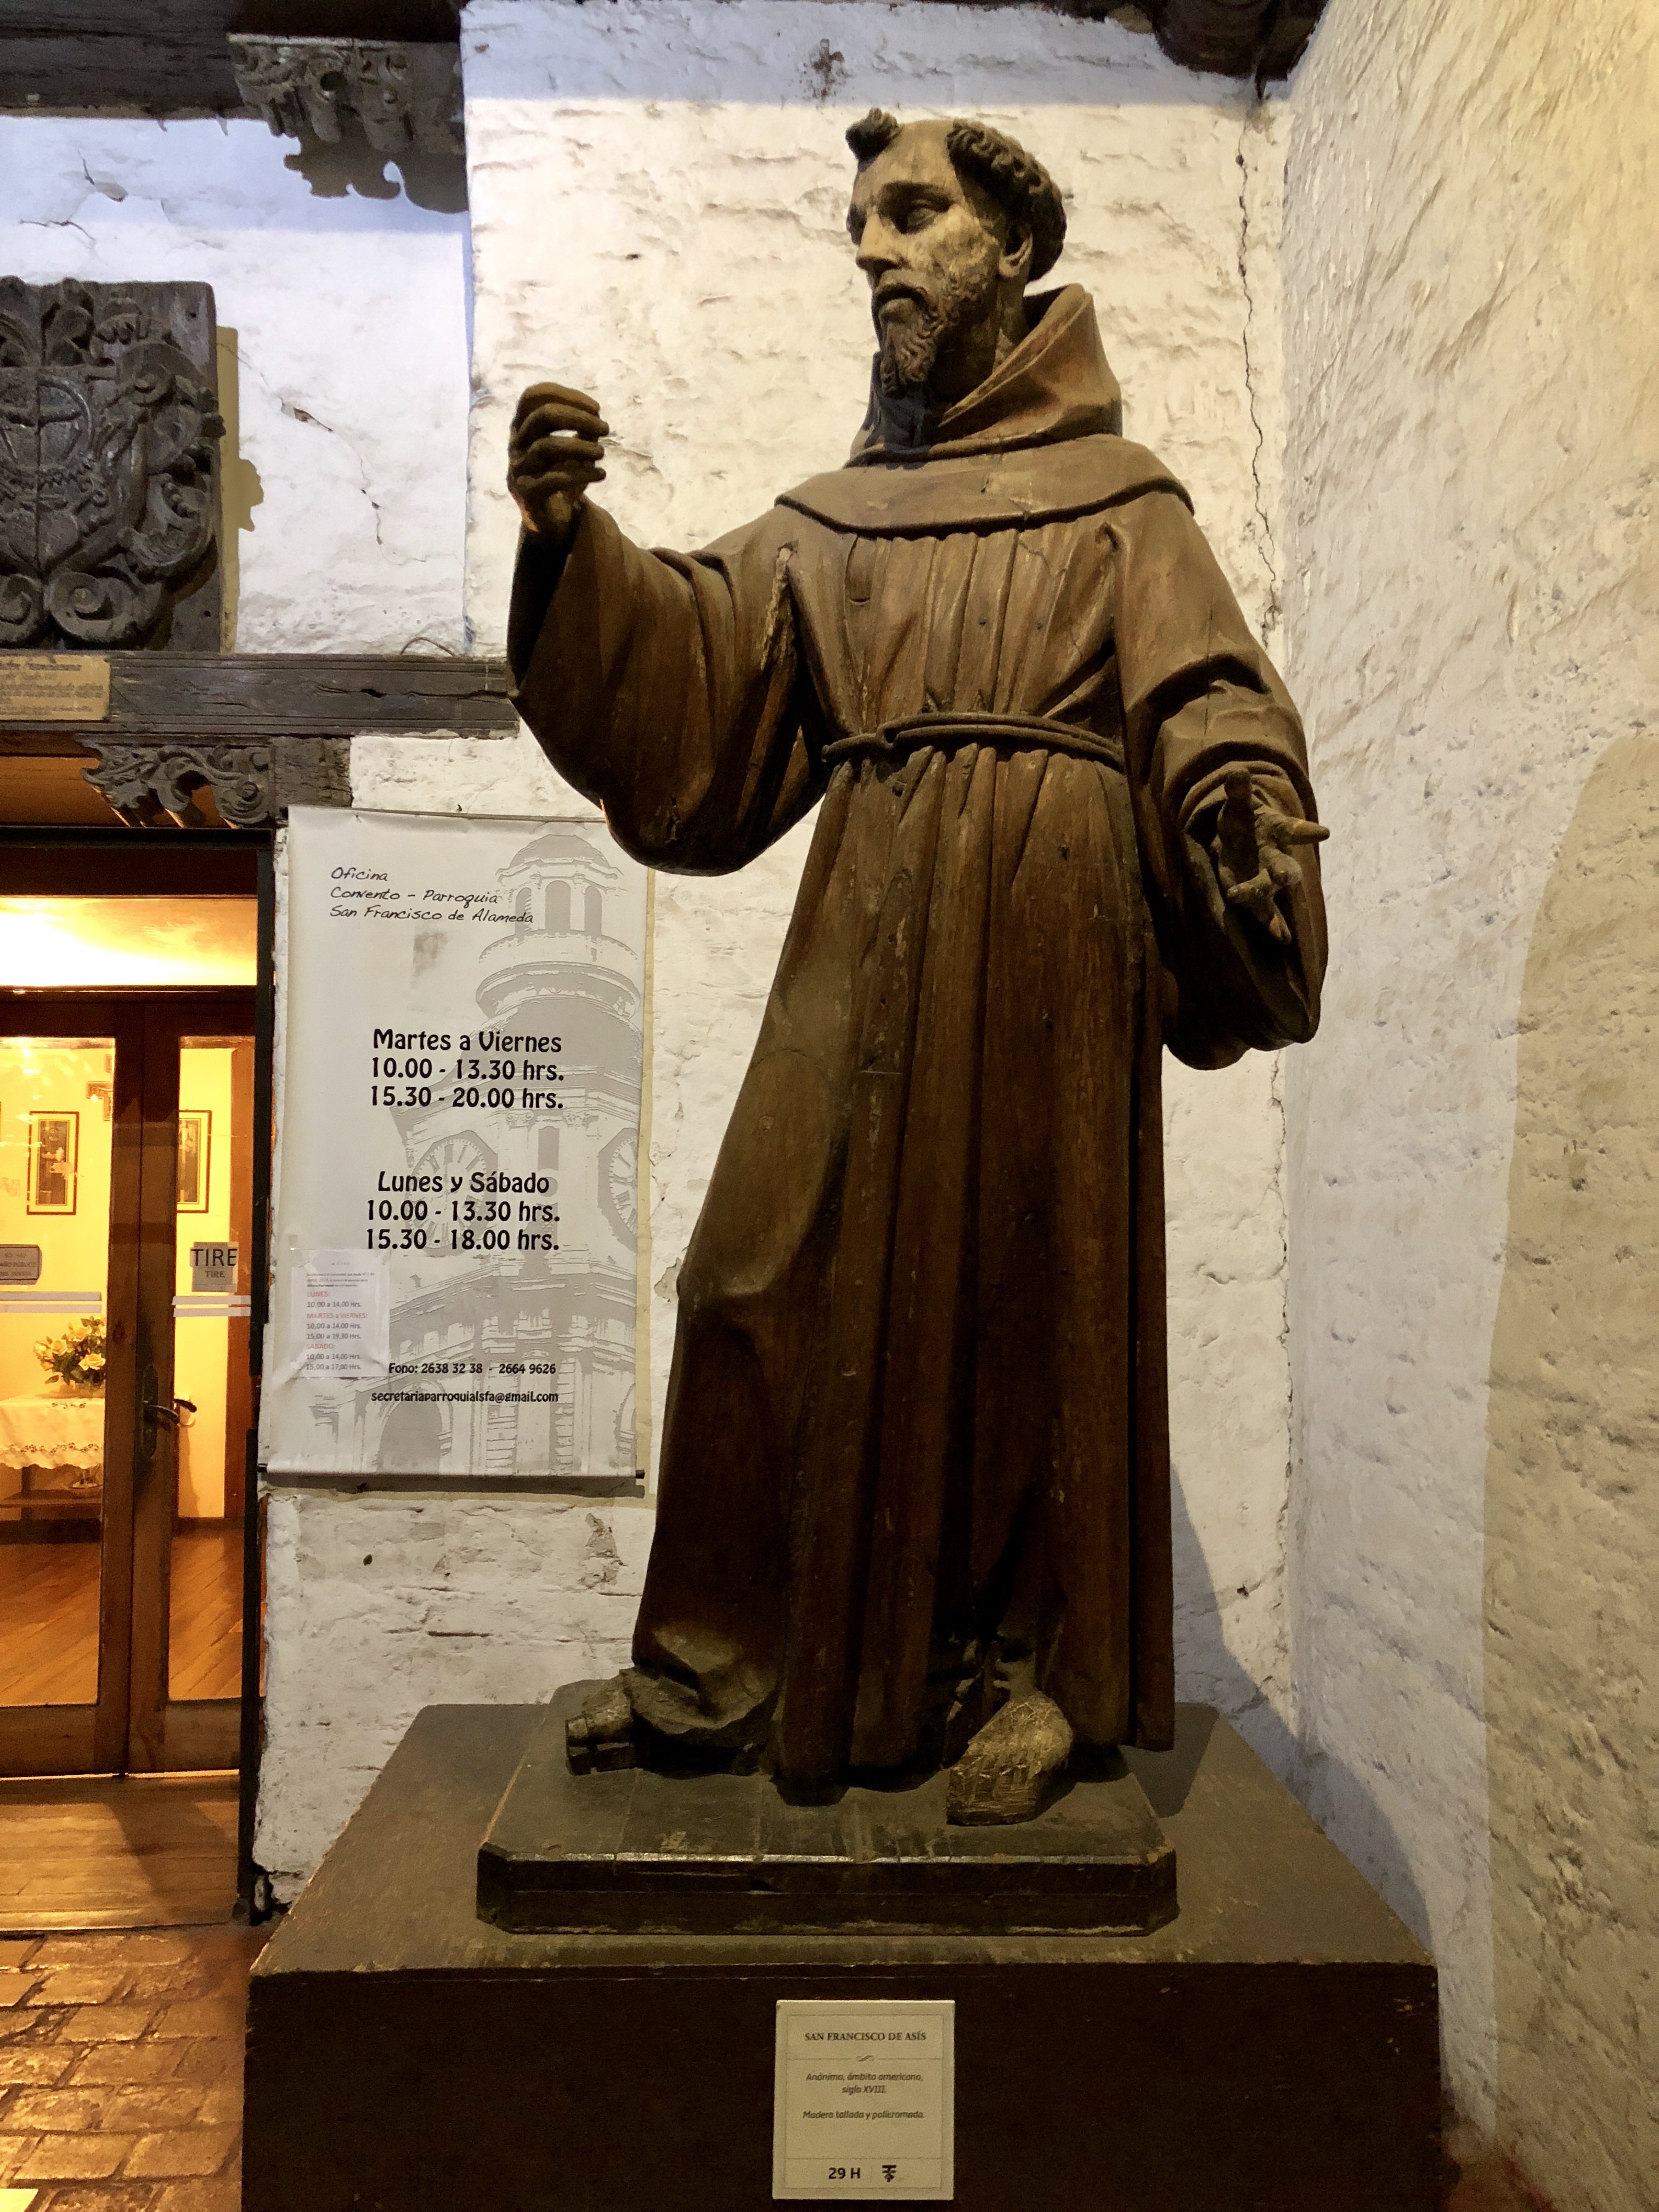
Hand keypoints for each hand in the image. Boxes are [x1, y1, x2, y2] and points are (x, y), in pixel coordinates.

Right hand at [508, 381, 608, 548]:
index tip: (596, 408)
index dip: (565, 395)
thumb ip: (582, 431)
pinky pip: (554, 479)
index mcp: (522, 427)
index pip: (534, 396)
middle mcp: (516, 445)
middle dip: (578, 417)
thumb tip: (596, 418)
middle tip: (605, 429)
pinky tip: (601, 474)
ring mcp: (519, 469)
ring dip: (581, 446)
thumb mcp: (573, 450)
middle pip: (542, 416)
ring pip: (547, 447)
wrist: (549, 522)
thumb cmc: (561, 478)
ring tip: (602, 453)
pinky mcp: (528, 495)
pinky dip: (582, 475)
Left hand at [1206, 766, 1328, 944]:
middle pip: (1285, 867)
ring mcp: (1267, 879)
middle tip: (1287, 877)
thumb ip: (1237, 790)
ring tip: (1281, 932)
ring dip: (1273, 907)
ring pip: (1273, 893)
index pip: (1294, 830)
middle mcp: (1277, 857)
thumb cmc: (1243, 819)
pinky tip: (1282, 940)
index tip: (1324, 833)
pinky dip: (1273, 926)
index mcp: (1277, 831)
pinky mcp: (1255, 895)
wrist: (1238, 838)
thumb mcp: (1238, 803)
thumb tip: (1235, 772)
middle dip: (1285, 872)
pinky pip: (1266, 913)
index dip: (1307, 831)